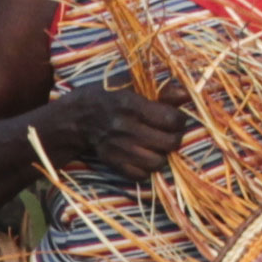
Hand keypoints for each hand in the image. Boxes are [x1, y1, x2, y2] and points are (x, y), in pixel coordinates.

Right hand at [33, 79, 194, 176]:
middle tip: (170, 133)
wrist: (74, 118)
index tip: (175, 118)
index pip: (172, 120)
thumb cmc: (106, 97)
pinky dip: (147, 168)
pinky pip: (142, 175)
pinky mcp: (113, 163)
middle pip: (170, 143)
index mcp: (132, 105)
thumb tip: (187, 95)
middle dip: (175, 138)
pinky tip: (144, 156)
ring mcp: (119, 148)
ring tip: (158, 146)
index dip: (179, 120)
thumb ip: (161, 92)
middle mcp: (126, 128)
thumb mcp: (130, 86)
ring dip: (163, 155)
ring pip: (158, 162)